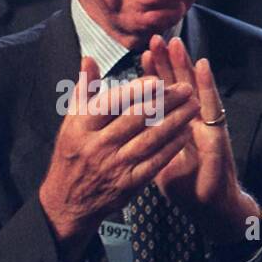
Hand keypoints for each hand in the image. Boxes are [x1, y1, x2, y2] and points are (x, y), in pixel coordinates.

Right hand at [38, 55, 198, 259]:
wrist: (68, 202)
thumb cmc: (73, 155)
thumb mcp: (70, 121)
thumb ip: (84, 90)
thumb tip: (89, 59)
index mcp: (81, 126)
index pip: (111, 102)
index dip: (136, 90)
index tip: (157, 79)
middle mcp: (98, 145)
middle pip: (136, 118)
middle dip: (165, 101)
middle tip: (186, 88)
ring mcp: (114, 165)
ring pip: (150, 139)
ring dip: (175, 121)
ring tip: (193, 106)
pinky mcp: (129, 184)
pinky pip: (155, 162)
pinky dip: (171, 147)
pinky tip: (186, 134)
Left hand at [143, 35, 258, 243]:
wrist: (208, 206)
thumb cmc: (185, 184)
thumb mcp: (156, 159)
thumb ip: (144, 141)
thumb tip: (122, 130)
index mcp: (177, 125)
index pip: (163, 95)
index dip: (155, 74)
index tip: (144, 54)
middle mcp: (194, 121)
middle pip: (179, 86)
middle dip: (169, 62)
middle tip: (159, 38)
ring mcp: (207, 126)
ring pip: (195, 90)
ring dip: (188, 68)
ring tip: (178, 44)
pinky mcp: (217, 135)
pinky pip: (211, 107)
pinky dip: (208, 86)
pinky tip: (204, 68)